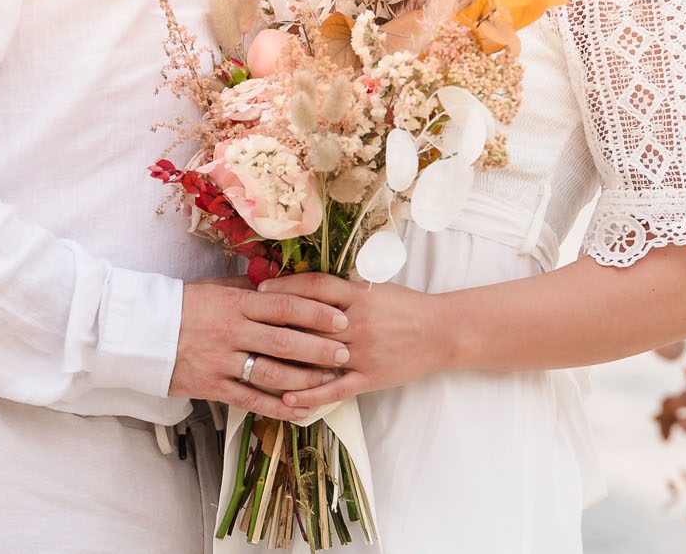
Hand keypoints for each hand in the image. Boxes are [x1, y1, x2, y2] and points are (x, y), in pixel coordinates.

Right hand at [171, 282, 351, 422]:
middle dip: (320, 349)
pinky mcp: (211, 387)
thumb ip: (248, 285)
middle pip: (285, 342)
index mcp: (235, 302)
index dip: (316, 314)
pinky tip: (300, 410)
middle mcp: (232, 331)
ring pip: (272, 373)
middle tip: (345, 352)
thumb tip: (281, 279)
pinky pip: (250, 400)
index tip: (340, 319)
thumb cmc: (180, 305)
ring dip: (305, 379)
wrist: (137, 331)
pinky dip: (277, 408)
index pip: (284, 306)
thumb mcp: (213, 286)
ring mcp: (221, 361)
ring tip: (330, 381)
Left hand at [257, 274, 445, 409]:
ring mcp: (363, 353)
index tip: (260, 289)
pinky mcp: (369, 378)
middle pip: (309, 323)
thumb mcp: (375, 289)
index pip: (315, 288)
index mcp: (360, 296)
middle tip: (244, 323)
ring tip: (253, 360)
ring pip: (316, 357)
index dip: (286, 288)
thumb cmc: (406, 306)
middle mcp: (358, 323)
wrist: (442, 333)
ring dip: (284, 359)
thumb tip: (305, 286)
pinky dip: (309, 395)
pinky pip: (334, 389)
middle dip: (275, 322)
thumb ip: (343, 289)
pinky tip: (285, 398)